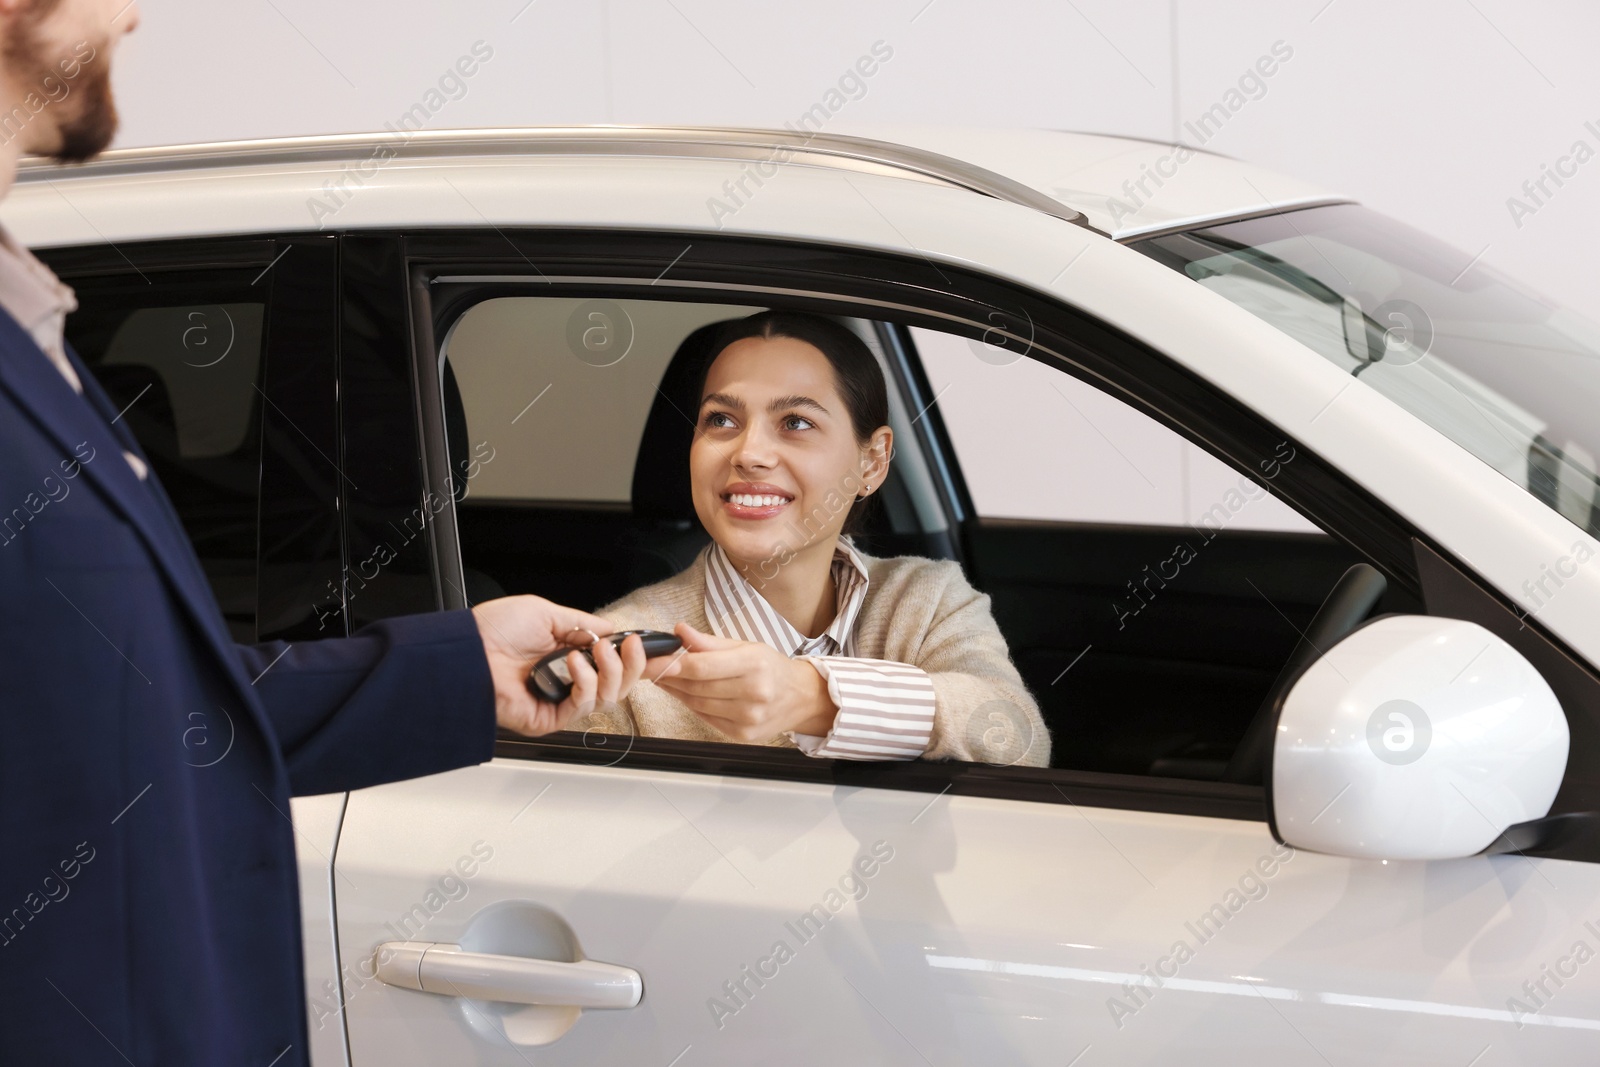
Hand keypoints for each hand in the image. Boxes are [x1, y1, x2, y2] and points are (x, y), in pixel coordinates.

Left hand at [471, 596, 650, 735]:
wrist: (468, 652)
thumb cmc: (494, 631)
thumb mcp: (546, 612)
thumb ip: (582, 622)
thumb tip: (610, 628)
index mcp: (567, 656)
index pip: (612, 663)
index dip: (630, 656)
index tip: (639, 642)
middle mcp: (567, 679)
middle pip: (619, 685)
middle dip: (630, 665)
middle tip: (627, 647)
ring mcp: (559, 700)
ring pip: (608, 698)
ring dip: (609, 671)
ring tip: (593, 651)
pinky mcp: (549, 718)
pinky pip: (583, 707)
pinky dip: (585, 683)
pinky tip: (572, 665)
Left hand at [651, 622, 837, 742]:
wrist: (801, 697)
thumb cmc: (771, 668)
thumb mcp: (745, 646)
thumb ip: (709, 642)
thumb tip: (680, 631)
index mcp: (755, 665)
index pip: (702, 667)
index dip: (672, 664)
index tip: (651, 659)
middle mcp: (753, 693)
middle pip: (696, 687)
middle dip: (669, 677)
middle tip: (652, 666)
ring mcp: (748, 718)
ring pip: (697, 704)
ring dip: (676, 691)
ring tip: (666, 678)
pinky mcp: (742, 734)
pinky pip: (706, 717)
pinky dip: (692, 704)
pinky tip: (686, 693)